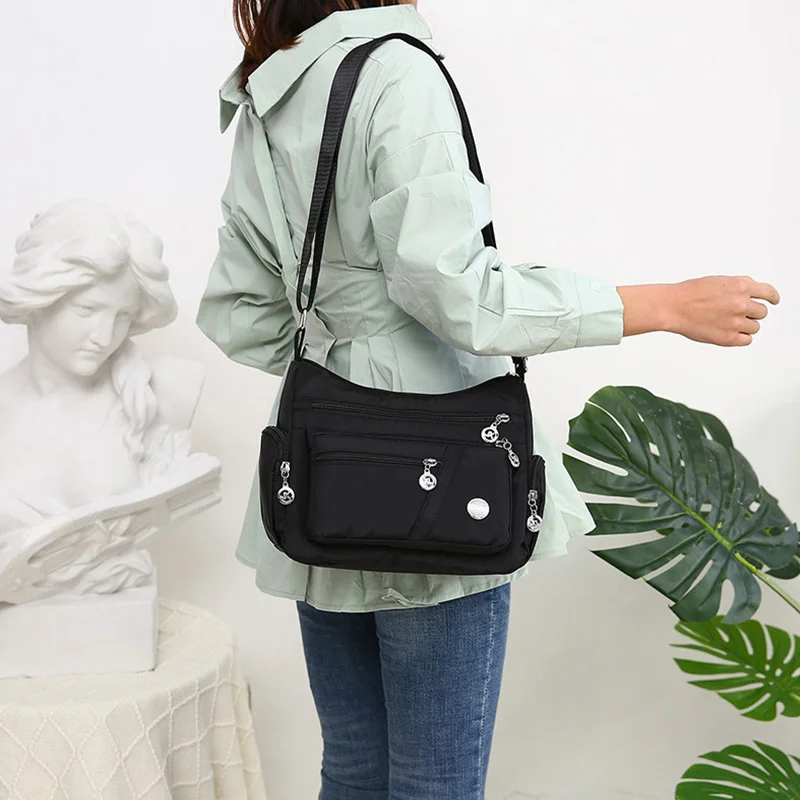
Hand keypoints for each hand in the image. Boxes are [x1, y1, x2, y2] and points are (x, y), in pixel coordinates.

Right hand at [617, 277, 780, 345]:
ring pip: (755, 327)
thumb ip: (739, 286)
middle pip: (762, 312)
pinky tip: (730, 332)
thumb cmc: (689, 294)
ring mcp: (735, 322)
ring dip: (746, 325)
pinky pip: (747, 340)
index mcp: (741, 286)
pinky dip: (741, 337)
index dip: (772, 297)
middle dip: (752, 312)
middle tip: (737, 313)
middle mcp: (741, 304)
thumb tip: (752, 293)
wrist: (672, 307)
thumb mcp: (718, 281)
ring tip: (729, 322)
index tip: (773, 300)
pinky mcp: (728, 338)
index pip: (768, 293)